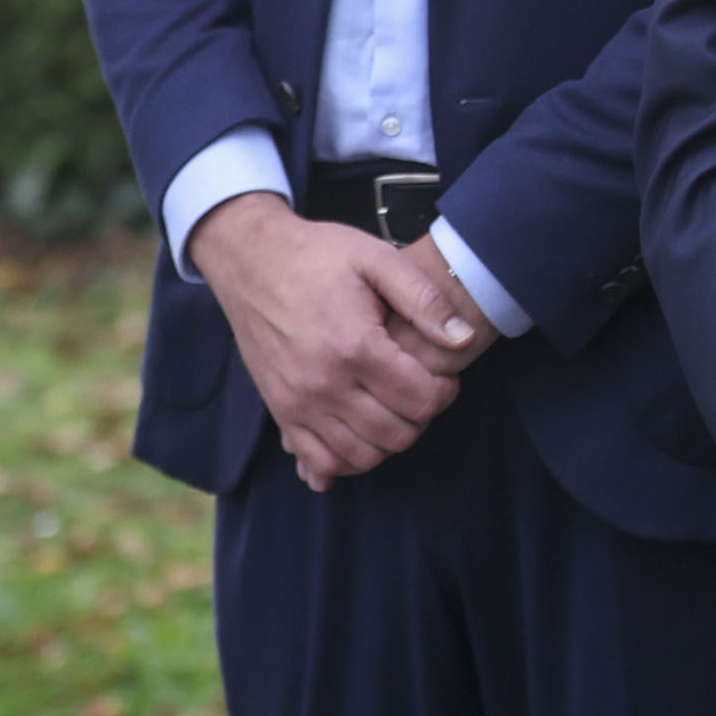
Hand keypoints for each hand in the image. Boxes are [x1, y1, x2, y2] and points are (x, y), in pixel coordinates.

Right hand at [189, 193, 485, 491]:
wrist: (251, 259)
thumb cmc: (318, 255)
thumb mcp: (377, 259)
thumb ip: (424, 301)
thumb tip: (465, 339)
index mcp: (355, 346)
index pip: (420, 399)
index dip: (445, 392)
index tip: (443, 376)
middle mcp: (325, 383)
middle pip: (396, 434)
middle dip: (421, 417)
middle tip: (420, 390)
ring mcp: (298, 403)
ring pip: (362, 456)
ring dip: (389, 441)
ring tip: (394, 408)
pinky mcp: (280, 410)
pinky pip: (320, 460)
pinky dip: (347, 459)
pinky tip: (361, 435)